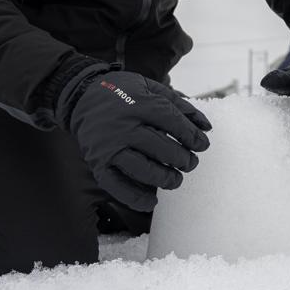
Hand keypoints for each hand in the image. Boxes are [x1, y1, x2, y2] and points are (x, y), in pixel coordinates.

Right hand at [58, 70, 210, 210]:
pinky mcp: (97, 163)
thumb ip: (180, 105)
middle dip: (182, 159)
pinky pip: (116, 186)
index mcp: (138, 103)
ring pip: (142, 169)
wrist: (82, 97)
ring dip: (165, 178)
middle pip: (160, 147)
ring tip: (176, 179)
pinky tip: (152, 201)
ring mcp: (108, 146)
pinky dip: (136, 198)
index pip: (172, 122)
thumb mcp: (151, 88)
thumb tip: (207, 127)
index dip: (192, 136)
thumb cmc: (123, 92)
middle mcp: (123, 125)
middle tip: (191, 163)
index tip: (203, 145)